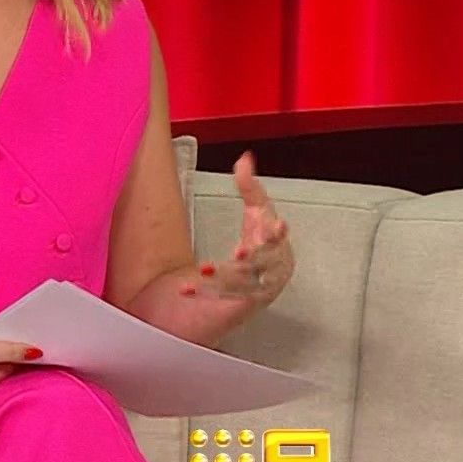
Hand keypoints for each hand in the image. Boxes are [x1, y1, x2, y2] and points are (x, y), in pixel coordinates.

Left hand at [181, 152, 294, 305]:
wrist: (258, 278)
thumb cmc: (258, 241)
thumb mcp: (256, 211)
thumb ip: (250, 186)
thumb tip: (244, 158)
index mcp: (277, 244)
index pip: (279, 237)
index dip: (277, 232)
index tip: (275, 226)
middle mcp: (271, 268)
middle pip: (265, 263)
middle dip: (254, 257)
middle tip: (240, 252)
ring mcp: (256, 289)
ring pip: (243, 284)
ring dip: (225, 277)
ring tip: (204, 269)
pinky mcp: (239, 304)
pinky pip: (221, 299)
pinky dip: (203, 293)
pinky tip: (183, 289)